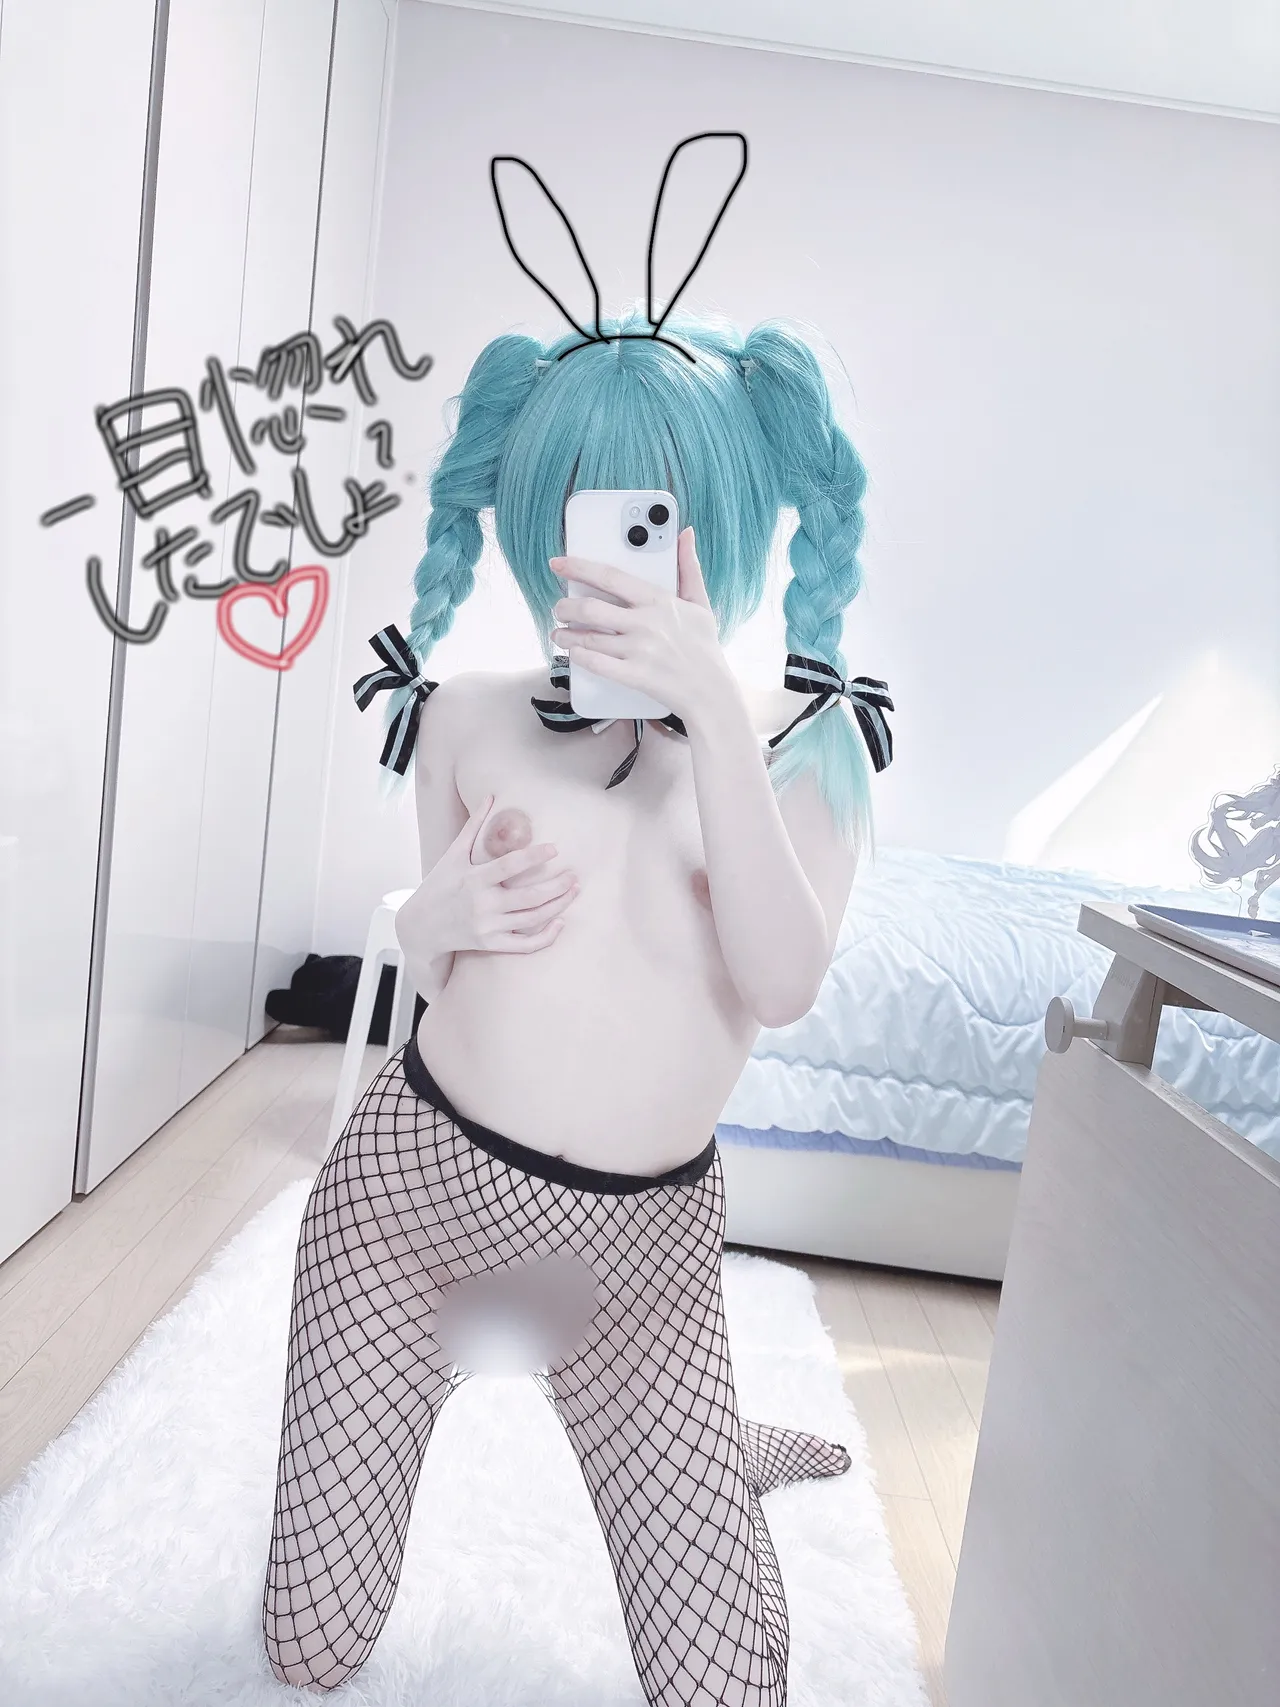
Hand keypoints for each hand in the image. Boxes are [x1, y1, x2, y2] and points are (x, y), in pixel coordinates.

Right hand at [396, 795, 578, 959]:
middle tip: (574, 875)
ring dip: (558, 906)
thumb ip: (474, 826)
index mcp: (474, 878)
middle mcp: (482, 904)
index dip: (534, 856)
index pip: (509, 865)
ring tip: (573, 891)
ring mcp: (487, 926)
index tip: (555, 848)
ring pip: (532, 919)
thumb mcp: (452, 855)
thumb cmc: (438, 885)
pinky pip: (524, 946)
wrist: (420, 927)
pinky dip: (546, 937)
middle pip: (529, 896)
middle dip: (557, 886)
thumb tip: (490, 797)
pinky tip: (560, 923)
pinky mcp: (490, 944)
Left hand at [549, 526, 733, 724]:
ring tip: (560, 633)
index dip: (579, 568)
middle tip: (560, 607)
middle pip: (591, 607)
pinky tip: (573, 652)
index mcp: (658, 601)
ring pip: (587, 637)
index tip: (559, 564)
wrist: (712, 692)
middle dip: (566, 606)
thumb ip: (689, 567)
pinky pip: (596, 663)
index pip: (611, 577)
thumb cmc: (704, 647)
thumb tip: (686, 534)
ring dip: (566, 634)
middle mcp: (645, 623)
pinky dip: (578, 656)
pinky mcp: (634, 676)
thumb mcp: (700, 603)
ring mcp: (638, 651)